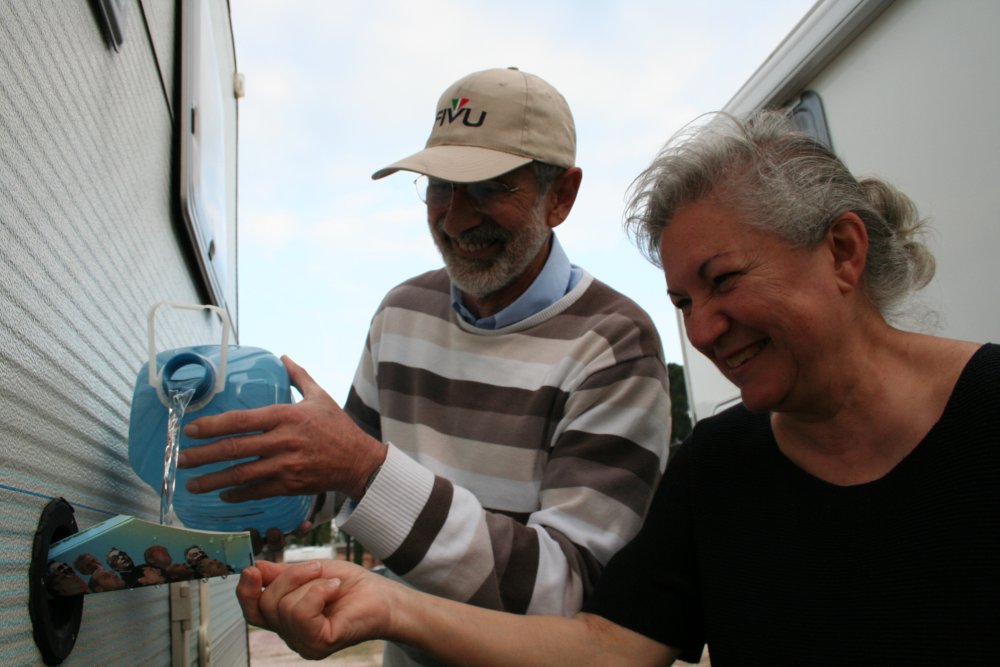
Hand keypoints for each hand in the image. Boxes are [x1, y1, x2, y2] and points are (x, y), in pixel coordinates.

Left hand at [177, 356, 385, 500]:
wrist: (359, 461)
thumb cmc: (339, 427)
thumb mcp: (321, 396)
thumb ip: (299, 377)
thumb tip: (283, 357)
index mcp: (286, 416)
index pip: (241, 420)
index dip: (212, 425)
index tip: (191, 430)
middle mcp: (283, 441)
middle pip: (234, 449)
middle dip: (202, 455)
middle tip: (181, 459)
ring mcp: (286, 466)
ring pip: (241, 474)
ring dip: (213, 480)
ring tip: (192, 484)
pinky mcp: (290, 485)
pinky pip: (257, 492)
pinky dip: (237, 494)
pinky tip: (223, 494)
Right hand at [237, 559, 395, 659]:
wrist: (383, 595)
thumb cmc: (351, 585)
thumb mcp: (311, 572)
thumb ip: (282, 574)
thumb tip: (255, 568)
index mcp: (286, 618)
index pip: (253, 611)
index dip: (245, 592)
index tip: (252, 570)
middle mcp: (291, 635)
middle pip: (266, 604)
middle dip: (290, 577)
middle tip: (316, 568)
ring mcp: (303, 643)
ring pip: (283, 607)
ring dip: (310, 584)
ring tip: (331, 583)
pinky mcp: (318, 644)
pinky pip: (302, 612)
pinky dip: (319, 592)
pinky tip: (335, 590)